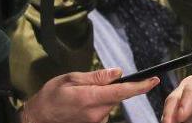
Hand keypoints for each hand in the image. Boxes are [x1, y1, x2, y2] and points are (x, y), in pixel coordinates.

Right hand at [21, 67, 157, 122]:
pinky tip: (81, 104)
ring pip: (110, 103)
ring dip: (102, 97)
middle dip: (112, 88)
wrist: (37, 118)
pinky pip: (103, 111)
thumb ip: (97, 77)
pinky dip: (97, 104)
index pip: (123, 91)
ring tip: (80, 96)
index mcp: (91, 98)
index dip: (141, 86)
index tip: (154, 80)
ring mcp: (95, 121)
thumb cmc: (51, 96)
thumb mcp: (71, 79)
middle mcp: (96, 113)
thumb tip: (118, 73)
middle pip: (117, 96)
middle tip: (91, 84)